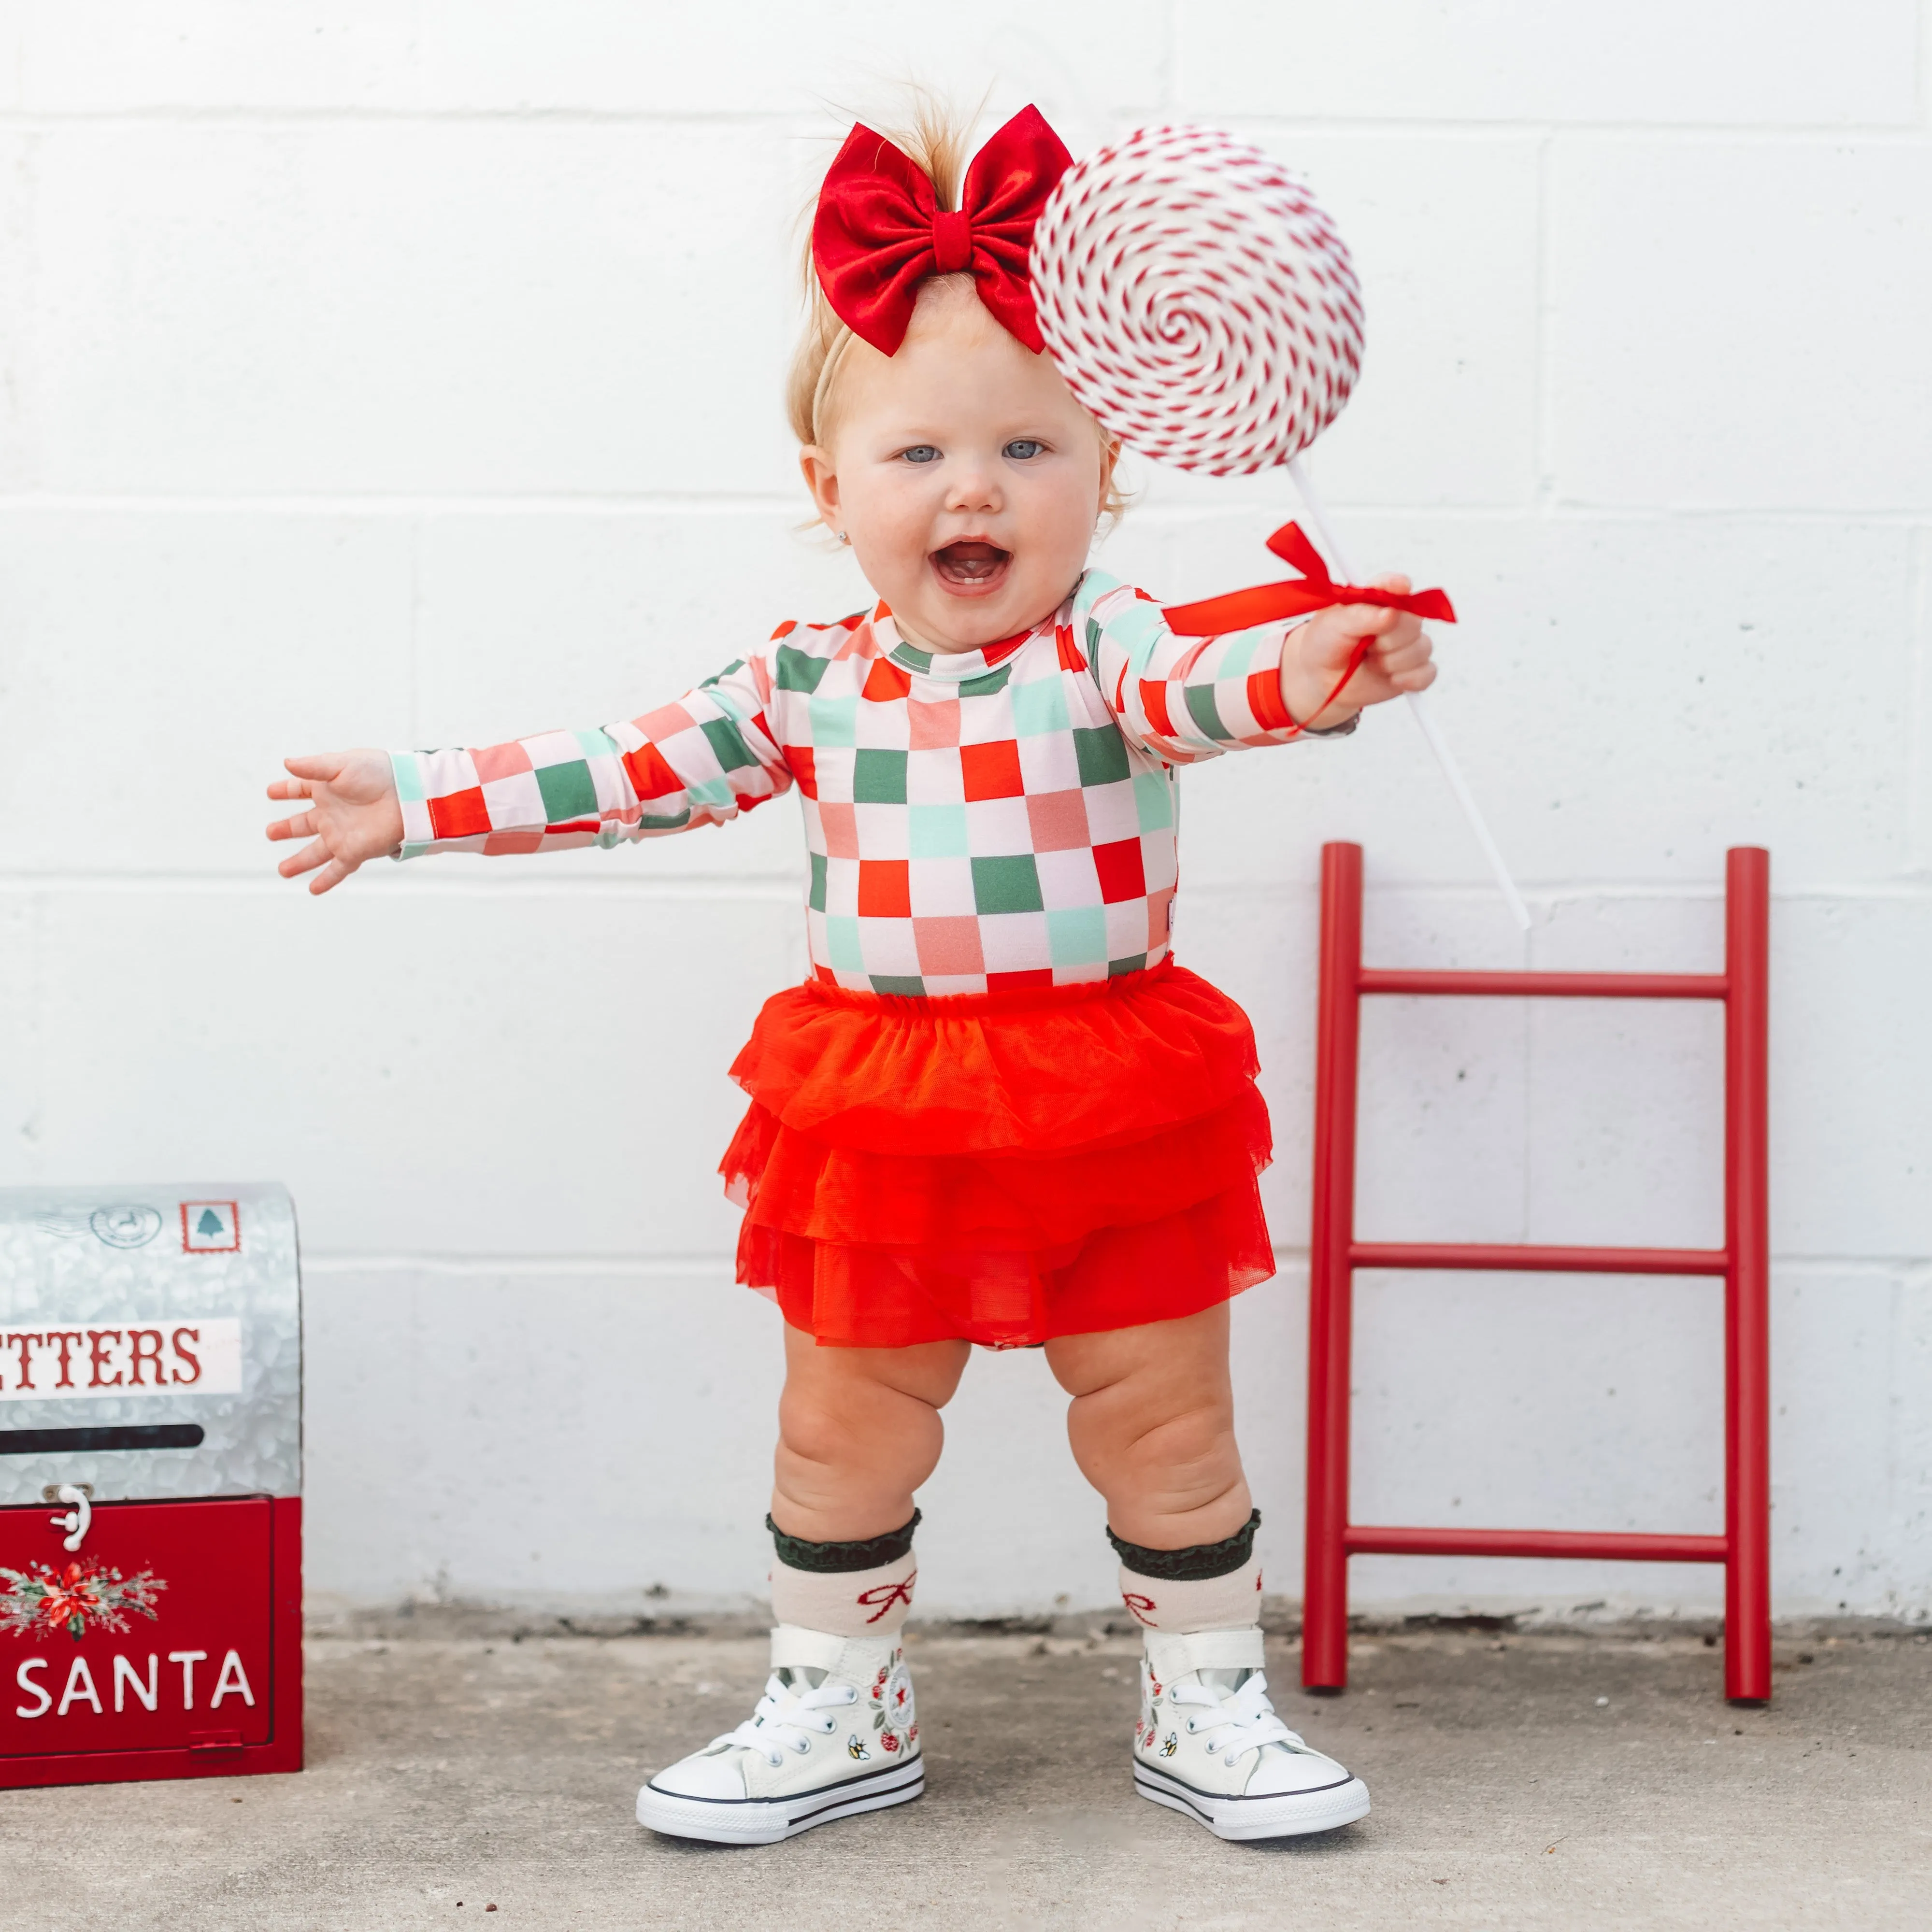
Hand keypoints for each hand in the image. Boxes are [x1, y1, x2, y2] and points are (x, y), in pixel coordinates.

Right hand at [266, 750, 404, 894]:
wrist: (408, 796)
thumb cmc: (379, 774)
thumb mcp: (341, 764)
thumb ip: (313, 767)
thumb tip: (287, 763)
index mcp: (327, 789)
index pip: (300, 789)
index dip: (285, 790)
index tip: (271, 792)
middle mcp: (332, 813)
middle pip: (303, 824)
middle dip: (286, 829)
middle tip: (270, 833)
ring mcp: (341, 834)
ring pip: (315, 852)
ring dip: (299, 862)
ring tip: (283, 871)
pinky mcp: (353, 851)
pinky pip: (337, 869)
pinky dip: (325, 880)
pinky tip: (313, 889)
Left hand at [1279, 576, 1436, 728]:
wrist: (1322, 679)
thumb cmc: (1326, 644)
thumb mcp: (1332, 625)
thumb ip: (1360, 615)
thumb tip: (1390, 613)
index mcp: (1378, 598)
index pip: (1396, 585)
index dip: (1399, 585)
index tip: (1400, 587)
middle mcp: (1398, 618)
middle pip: (1413, 622)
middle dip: (1388, 639)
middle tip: (1365, 646)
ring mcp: (1409, 644)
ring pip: (1422, 649)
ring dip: (1392, 662)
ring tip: (1370, 663)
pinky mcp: (1414, 670)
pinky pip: (1428, 673)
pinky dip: (1410, 679)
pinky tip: (1391, 679)